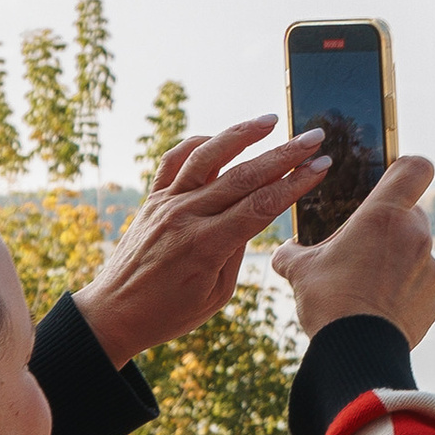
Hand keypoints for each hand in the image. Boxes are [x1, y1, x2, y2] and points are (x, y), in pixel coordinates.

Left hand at [74, 116, 330, 370]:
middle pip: (244, 176)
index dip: (296, 182)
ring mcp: (165, 203)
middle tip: (314, 137)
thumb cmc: (168, 313)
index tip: (322, 165)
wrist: (112, 313)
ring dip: (241, 134)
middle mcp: (185, 216)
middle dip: (284, 154)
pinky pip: (174, 161)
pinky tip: (219, 137)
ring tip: (270, 120)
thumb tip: (253, 213)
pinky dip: (197, 144)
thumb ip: (237, 250)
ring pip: (207, 156)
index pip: (262, 204)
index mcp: (206, 246)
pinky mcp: (151, 199)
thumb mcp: (216, 294)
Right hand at [271, 153, 434, 347]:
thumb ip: (292, 252)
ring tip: (367, 283)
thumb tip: (284, 251)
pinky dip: (406, 288)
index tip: (390, 181)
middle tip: (362, 245)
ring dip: (397, 258)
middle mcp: (416, 234)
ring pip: (416, 248)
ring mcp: (431, 266)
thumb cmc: (329, 302)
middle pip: (411, 211)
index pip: (415, 167)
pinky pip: (422, 281)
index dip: (405, 168)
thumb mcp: (300, 270)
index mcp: (384, 214)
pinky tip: (380, 305)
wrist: (357, 352)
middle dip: (389, 224)